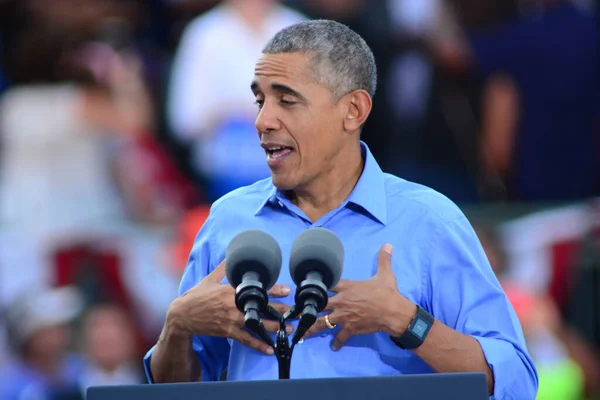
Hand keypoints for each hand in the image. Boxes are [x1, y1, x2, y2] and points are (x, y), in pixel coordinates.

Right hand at [167, 260, 291, 354]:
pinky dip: (258, 345)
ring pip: (256, 325)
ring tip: (288, 329)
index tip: (287, 290)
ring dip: (274, 328)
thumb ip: (224, 268)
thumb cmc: (196, 296)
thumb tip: (232, 256)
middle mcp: (233, 305)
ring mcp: (231, 319)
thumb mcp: (210, 279)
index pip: (256, 289)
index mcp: (231, 290)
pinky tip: (270, 349)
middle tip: (294, 312)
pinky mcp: (227, 331)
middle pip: (260, 308)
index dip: (272, 289)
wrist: (182, 315)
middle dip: (279, 310)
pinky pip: (246, 340)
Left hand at [303, 244, 416, 349]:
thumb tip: (388, 245)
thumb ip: (383, 259)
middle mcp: (341, 301)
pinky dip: (337, 342)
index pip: (327, 285)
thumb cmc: (388, 293)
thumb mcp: (385, 274)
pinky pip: (340, 337)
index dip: (317, 286)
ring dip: (312, 327)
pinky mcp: (350, 328)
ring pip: (323, 322)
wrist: (394, 312)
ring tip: (303, 331)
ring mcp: (344, 316)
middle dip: (308, 307)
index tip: (307, 288)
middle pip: (319, 304)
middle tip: (296, 311)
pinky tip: (334, 347)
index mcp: (347, 287)